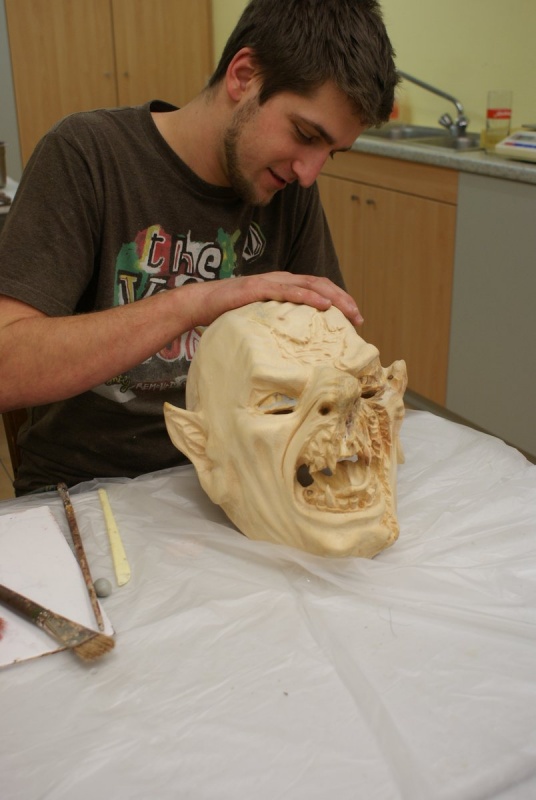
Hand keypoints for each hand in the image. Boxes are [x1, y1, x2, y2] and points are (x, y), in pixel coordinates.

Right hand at [178, 273, 363, 328]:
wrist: (202, 304)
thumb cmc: (230, 314)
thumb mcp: (262, 319)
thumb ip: (279, 325)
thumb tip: (297, 347)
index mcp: (285, 286)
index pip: (319, 289)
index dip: (340, 300)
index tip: (356, 318)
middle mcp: (281, 280)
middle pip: (321, 285)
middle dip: (343, 300)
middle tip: (359, 318)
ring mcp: (271, 282)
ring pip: (310, 285)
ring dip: (333, 298)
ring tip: (349, 312)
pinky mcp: (259, 288)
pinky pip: (289, 291)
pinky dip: (309, 296)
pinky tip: (323, 305)